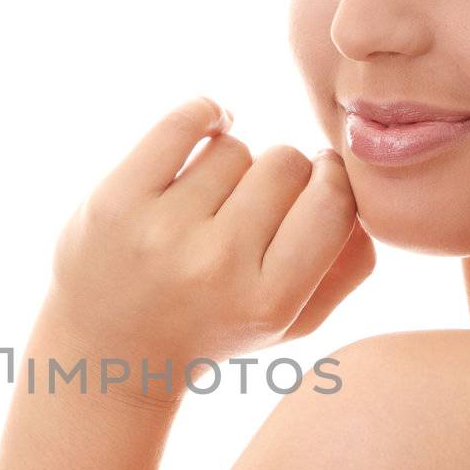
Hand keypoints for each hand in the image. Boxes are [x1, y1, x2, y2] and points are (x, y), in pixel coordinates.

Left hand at [46, 97, 373, 377]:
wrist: (108, 353)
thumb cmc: (213, 327)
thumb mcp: (290, 323)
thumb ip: (347, 265)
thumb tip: (361, 192)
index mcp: (268, 302)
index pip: (334, 199)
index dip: (330, 181)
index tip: (315, 187)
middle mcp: (216, 265)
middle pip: (286, 162)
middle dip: (277, 177)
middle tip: (248, 212)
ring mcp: (160, 230)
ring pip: (234, 146)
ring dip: (227, 168)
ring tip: (204, 211)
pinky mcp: (114, 200)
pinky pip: (184, 122)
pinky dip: (203, 116)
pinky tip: (206, 133)